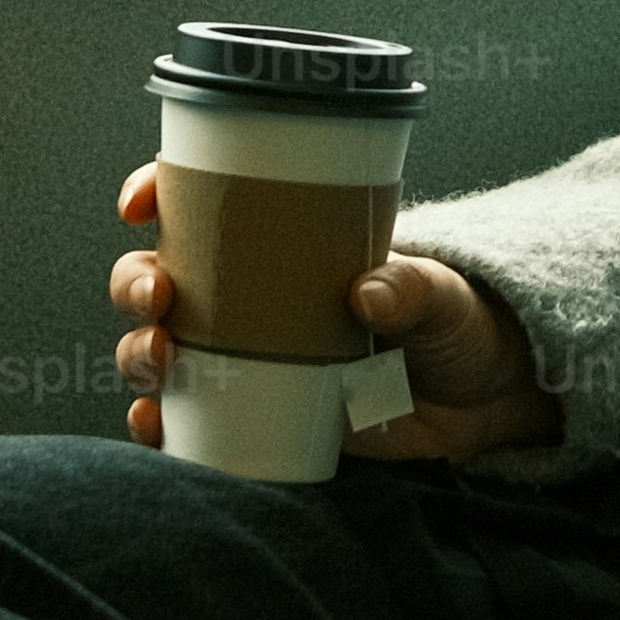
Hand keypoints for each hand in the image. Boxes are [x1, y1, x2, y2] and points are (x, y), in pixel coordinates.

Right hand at [108, 162, 563, 459]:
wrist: (484, 401)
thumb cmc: (458, 323)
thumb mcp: (444, 296)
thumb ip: (414, 291)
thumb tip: (371, 293)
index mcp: (284, 243)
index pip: (201, 203)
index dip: (155, 192)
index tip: (138, 202)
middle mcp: (248, 298)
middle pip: (159, 279)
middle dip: (135, 281)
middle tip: (158, 295)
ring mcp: (247, 359)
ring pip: (161, 349)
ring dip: (139, 353)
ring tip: (163, 360)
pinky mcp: (257, 416)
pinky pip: (188, 420)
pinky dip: (161, 424)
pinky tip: (158, 426)